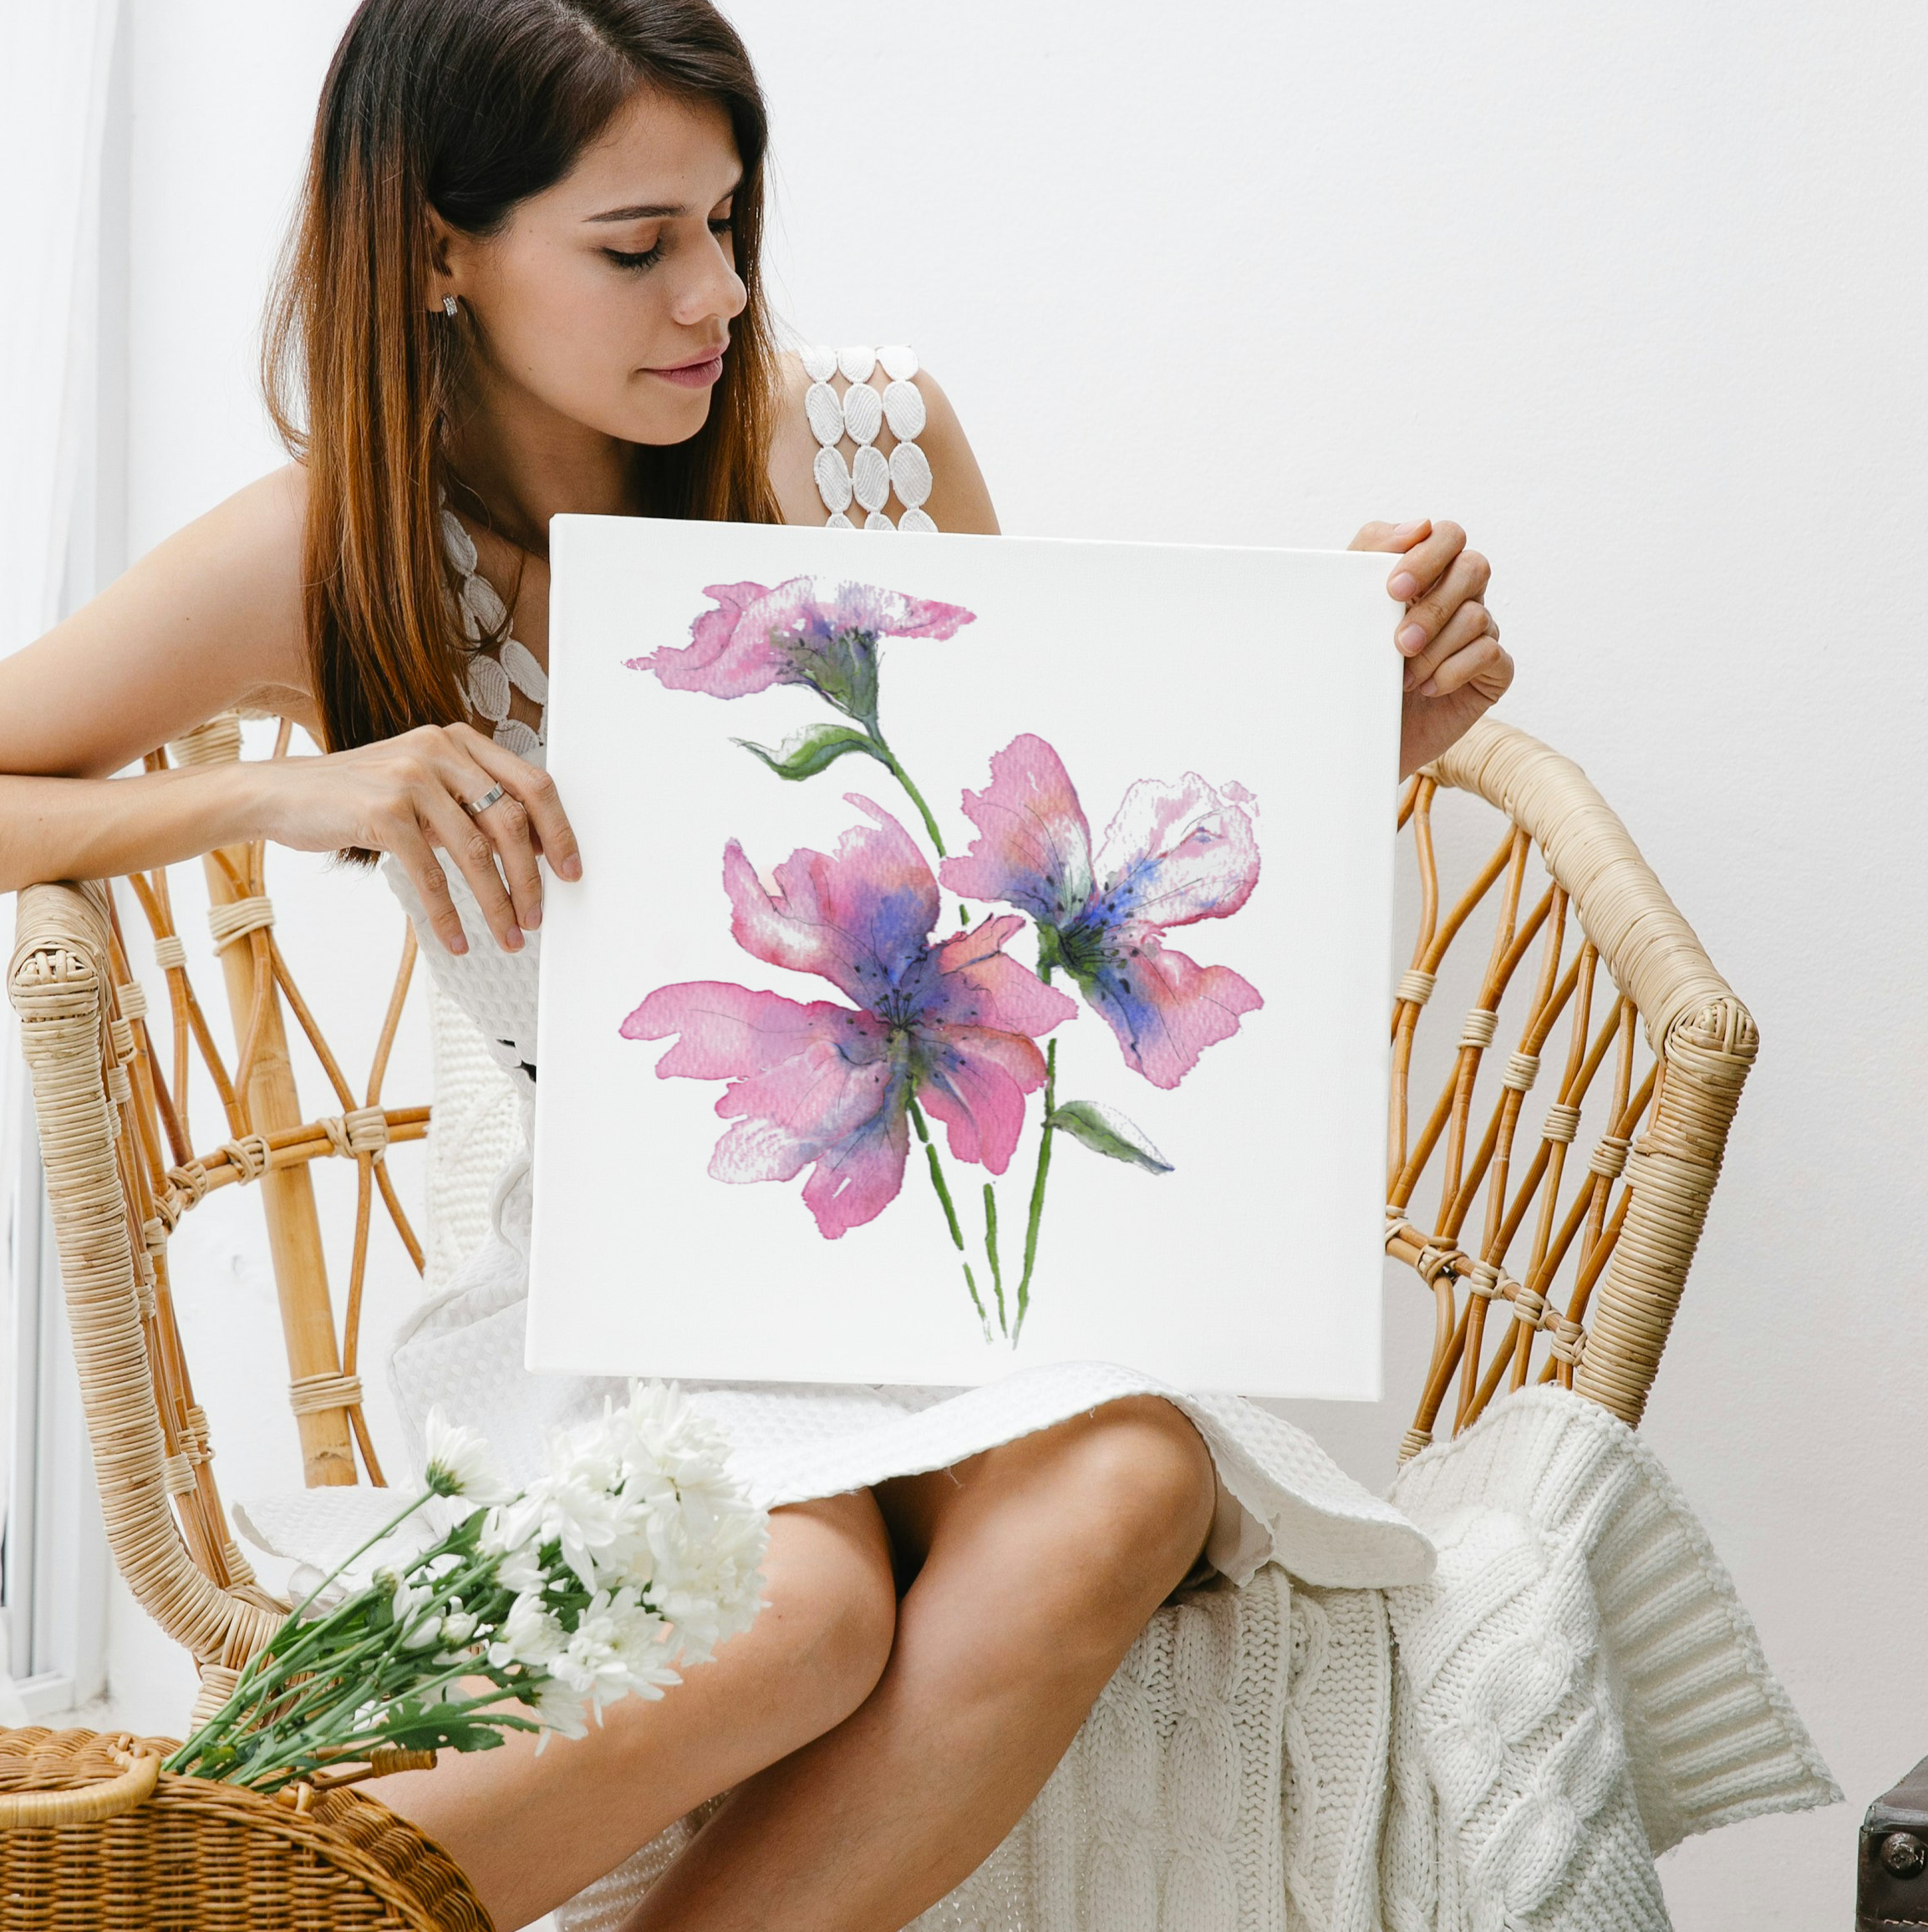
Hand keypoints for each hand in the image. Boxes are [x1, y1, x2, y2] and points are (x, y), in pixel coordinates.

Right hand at [256, 723, 580, 954]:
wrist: (282, 795)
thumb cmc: (359, 797)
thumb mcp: (423, 792)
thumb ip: (469, 809)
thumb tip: (528, 852)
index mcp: (459, 741)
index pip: (533, 783)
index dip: (559, 831)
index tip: (571, 872)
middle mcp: (440, 750)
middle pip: (512, 821)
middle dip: (530, 879)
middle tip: (537, 919)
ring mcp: (411, 777)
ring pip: (476, 852)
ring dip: (497, 904)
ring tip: (508, 938)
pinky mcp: (383, 810)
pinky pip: (431, 873)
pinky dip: (448, 913)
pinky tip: (456, 940)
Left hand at [1350, 518, 1512, 778]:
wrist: (1359, 737)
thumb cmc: (1355, 669)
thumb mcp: (1349, 610)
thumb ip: (1368, 557)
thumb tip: (1416, 527)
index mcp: (1427, 574)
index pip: (1446, 535)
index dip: (1426, 556)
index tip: (1393, 589)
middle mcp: (1459, 596)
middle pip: (1474, 567)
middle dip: (1434, 605)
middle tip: (1400, 642)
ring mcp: (1480, 633)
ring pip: (1477, 616)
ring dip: (1435, 649)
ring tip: (1403, 677)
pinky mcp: (1493, 671)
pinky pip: (1490, 653)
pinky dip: (1454, 671)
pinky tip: (1428, 688)